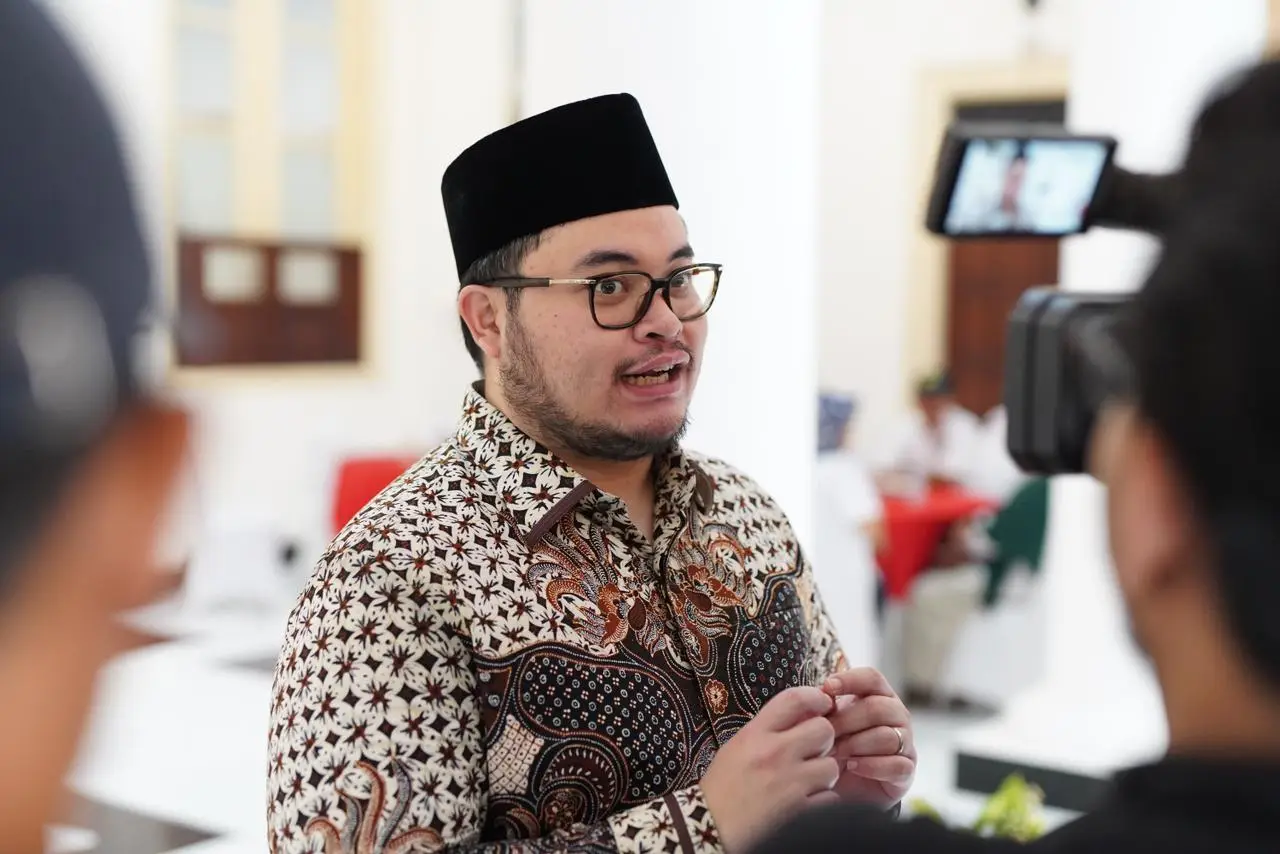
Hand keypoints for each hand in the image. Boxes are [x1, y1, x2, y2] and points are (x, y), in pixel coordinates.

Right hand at [701, 686, 841, 852]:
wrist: (710, 827)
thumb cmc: (722, 788)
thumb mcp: (737, 746)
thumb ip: (767, 729)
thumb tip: (803, 715)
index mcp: (755, 734)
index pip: (795, 699)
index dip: (816, 697)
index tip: (823, 704)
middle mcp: (774, 753)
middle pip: (824, 729)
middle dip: (823, 740)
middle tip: (813, 751)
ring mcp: (789, 783)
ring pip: (831, 766)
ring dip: (824, 774)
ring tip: (808, 781)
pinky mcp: (800, 810)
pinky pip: (830, 797)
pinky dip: (822, 800)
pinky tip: (806, 801)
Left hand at [821, 668, 915, 807]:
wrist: (844, 786)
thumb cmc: (835, 746)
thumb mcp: (825, 723)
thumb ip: (823, 707)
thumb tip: (816, 694)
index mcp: (878, 695)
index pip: (872, 678)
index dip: (850, 680)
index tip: (827, 688)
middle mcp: (897, 715)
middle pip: (878, 707)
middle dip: (846, 720)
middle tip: (824, 733)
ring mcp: (905, 743)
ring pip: (887, 736)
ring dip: (856, 744)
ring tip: (835, 754)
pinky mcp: (906, 771)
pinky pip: (896, 765)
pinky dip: (871, 766)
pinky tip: (852, 766)